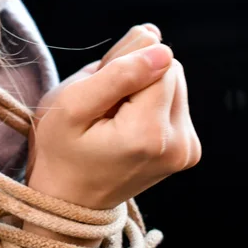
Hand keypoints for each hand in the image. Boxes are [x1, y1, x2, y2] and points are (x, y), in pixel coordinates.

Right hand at [27, 25, 200, 209]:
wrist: (69, 202)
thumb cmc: (60, 152)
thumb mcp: (71, 106)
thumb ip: (117, 71)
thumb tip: (161, 45)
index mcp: (149, 133)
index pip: (160, 62)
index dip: (126, 65)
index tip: (100, 91)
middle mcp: (179, 144)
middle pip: (172, 72)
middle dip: (138, 76)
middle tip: (103, 105)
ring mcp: (186, 151)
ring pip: (175, 84)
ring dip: (144, 90)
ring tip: (112, 118)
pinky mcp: (187, 151)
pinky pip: (175, 104)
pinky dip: (150, 105)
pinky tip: (125, 126)